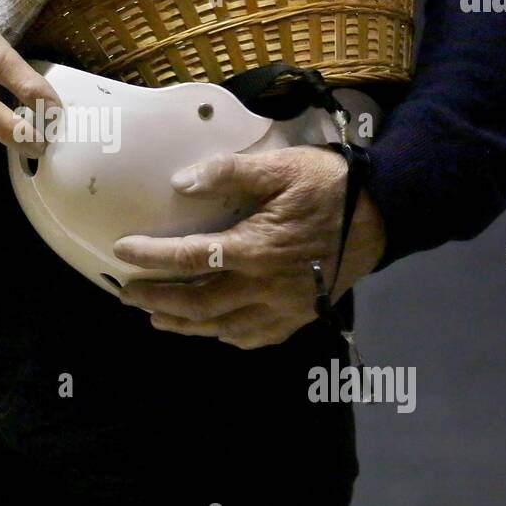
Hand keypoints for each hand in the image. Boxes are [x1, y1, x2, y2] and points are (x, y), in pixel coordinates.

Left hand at [113, 147, 385, 349]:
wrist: (383, 215)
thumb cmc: (328, 187)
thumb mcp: (280, 167)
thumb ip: (228, 172)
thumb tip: (180, 183)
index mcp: (256, 248)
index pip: (191, 257)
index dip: (152, 256)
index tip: (122, 251)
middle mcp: (265, 287)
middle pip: (198, 303)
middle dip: (158, 300)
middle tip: (128, 294)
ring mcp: (283, 308)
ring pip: (222, 326)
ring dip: (184, 324)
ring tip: (155, 316)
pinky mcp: (298, 317)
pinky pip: (254, 337)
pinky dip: (225, 336)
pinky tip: (210, 330)